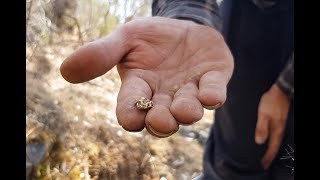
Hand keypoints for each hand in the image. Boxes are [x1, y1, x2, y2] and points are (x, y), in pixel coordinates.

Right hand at [60, 17, 233, 137]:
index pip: (131, 107)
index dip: (130, 115)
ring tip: (184, 110)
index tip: (130, 120)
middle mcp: (164, 96)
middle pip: (161, 117)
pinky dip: (212, 95)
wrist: (183, 25)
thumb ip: (101, 54)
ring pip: (188, 109)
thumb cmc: (151, 37)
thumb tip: (66, 71)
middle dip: (161, 122)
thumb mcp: (124, 39)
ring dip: (186, 112)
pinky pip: (213, 92)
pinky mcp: (212, 80)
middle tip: (161, 121)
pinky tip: (210, 96)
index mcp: (140, 87)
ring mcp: (189, 90)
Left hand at [255, 84, 289, 168]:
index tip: (262, 165)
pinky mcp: (278, 121)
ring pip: (275, 141)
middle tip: (263, 164)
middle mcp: (279, 129)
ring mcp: (280, 125)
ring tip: (265, 156)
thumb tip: (259, 141)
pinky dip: (271, 141)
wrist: (280, 90)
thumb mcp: (263, 114)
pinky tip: (268, 141)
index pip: (272, 148)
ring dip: (270, 149)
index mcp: (276, 129)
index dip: (267, 157)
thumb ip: (262, 127)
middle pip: (274, 146)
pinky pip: (275, 135)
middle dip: (269, 156)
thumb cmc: (271, 101)